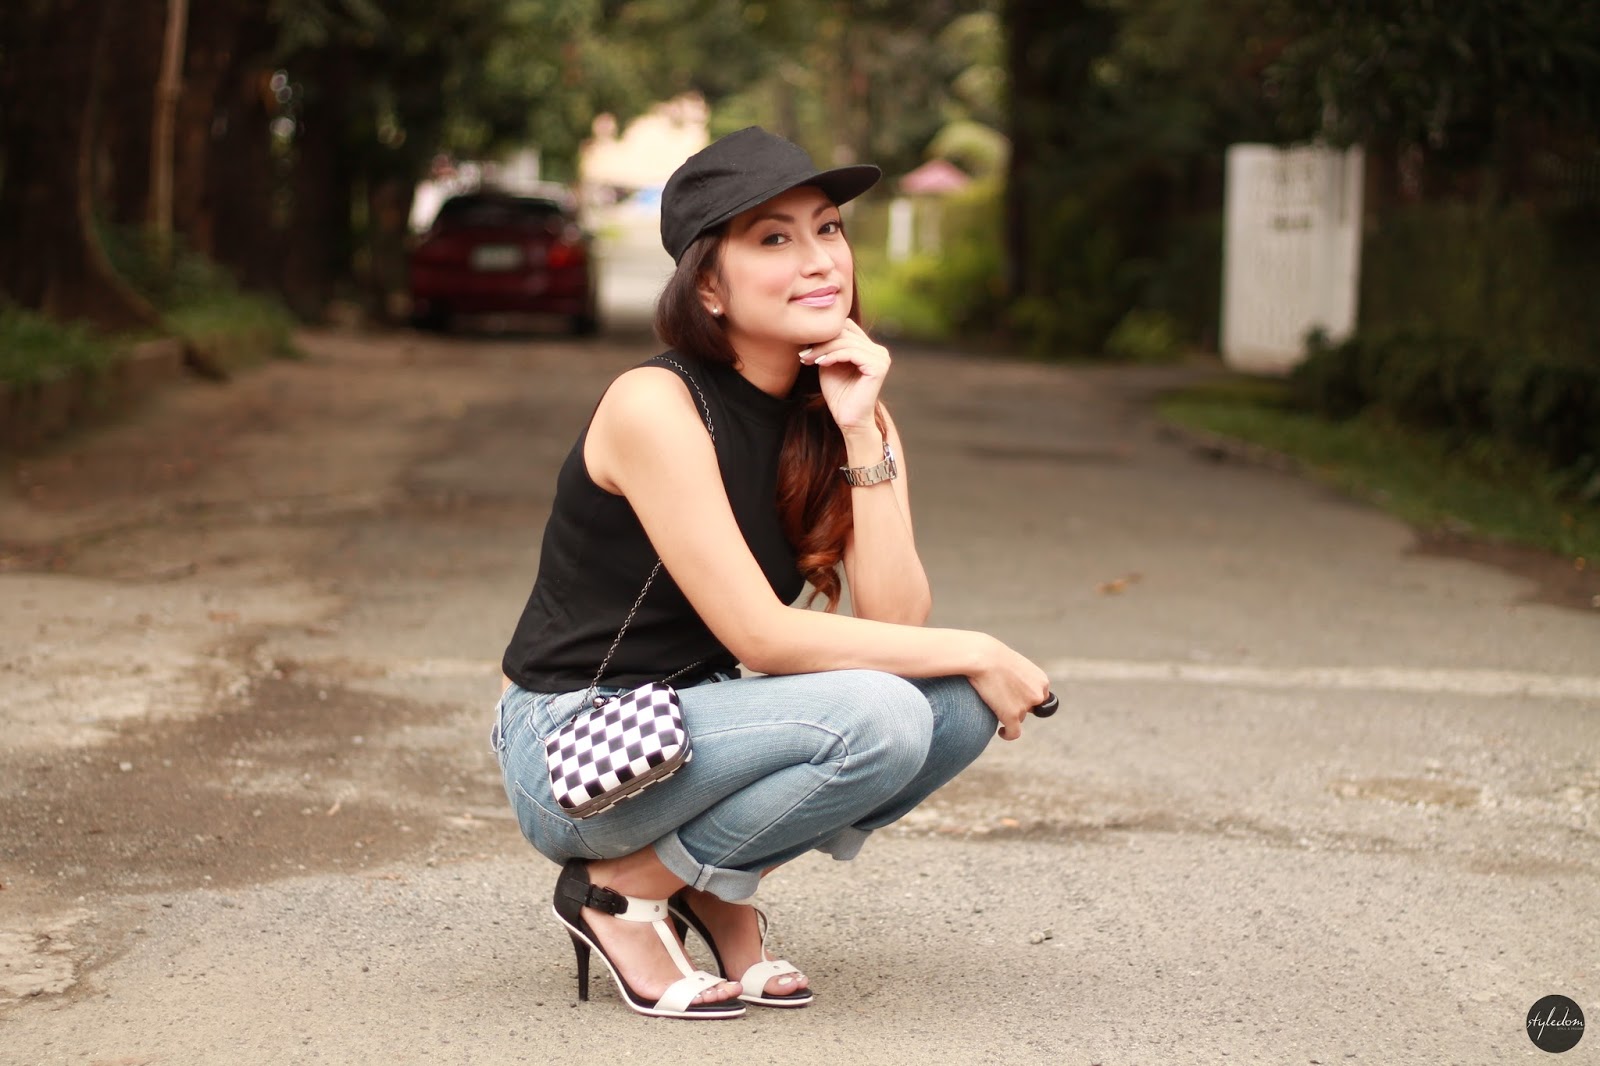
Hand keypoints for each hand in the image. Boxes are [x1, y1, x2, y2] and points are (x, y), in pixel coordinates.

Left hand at [798, 319, 890, 433]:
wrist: (848, 420)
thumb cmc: (839, 394)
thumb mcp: (830, 364)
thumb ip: (828, 346)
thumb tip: (814, 328)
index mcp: (870, 348)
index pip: (846, 327)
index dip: (825, 334)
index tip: (805, 348)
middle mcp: (879, 351)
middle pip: (845, 332)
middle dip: (821, 342)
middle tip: (803, 354)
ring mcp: (881, 358)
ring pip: (846, 342)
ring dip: (823, 349)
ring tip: (808, 359)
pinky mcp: (879, 367)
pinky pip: (852, 353)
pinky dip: (833, 356)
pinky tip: (820, 363)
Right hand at [968, 636, 1051, 741]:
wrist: (982, 656)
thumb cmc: (992, 656)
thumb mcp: (1013, 663)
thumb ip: (1021, 678)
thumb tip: (1016, 691)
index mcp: (1041, 680)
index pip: (1039, 697)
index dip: (1026, 697)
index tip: (1014, 695)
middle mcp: (1038, 694)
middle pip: (1029, 709)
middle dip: (1018, 705)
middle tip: (1000, 695)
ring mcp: (1026, 705)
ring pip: (1019, 717)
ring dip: (1008, 712)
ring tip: (992, 698)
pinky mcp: (1012, 715)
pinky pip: (1014, 733)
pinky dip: (1008, 734)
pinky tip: (1001, 732)